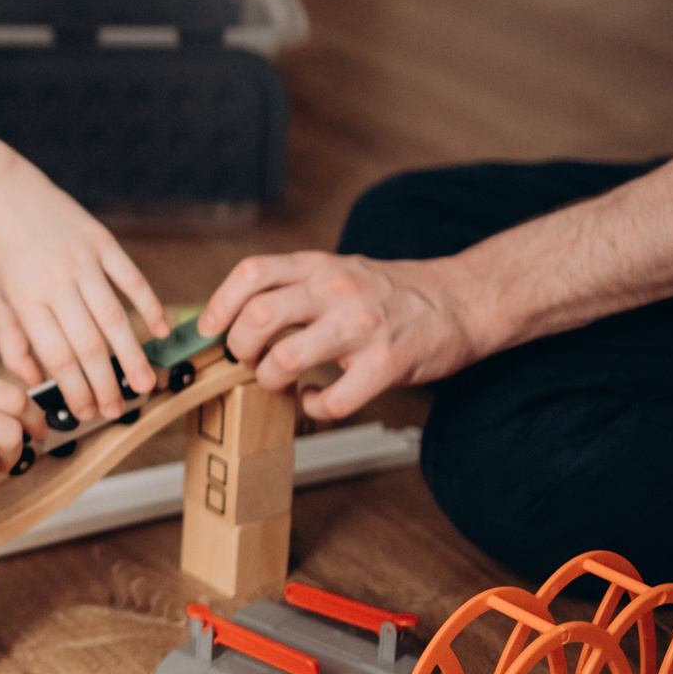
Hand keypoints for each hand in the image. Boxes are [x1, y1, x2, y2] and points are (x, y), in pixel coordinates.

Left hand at [0, 157, 167, 421]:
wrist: (2, 193)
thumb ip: (13, 344)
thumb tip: (35, 384)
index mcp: (25, 300)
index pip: (56, 358)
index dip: (75, 390)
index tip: (86, 414)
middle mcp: (55, 282)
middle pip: (88, 344)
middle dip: (105, 384)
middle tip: (118, 410)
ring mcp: (82, 260)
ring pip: (113, 316)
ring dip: (132, 354)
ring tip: (145, 384)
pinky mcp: (101, 241)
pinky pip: (131, 277)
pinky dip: (149, 304)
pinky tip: (161, 330)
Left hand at [201, 251, 484, 418]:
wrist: (463, 300)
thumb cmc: (392, 293)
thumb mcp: (339, 271)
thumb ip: (295, 288)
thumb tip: (238, 317)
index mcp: (319, 267)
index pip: (251, 274)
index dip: (219, 304)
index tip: (209, 330)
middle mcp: (337, 291)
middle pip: (259, 317)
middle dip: (239, 348)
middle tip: (245, 360)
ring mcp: (362, 327)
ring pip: (287, 358)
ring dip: (270, 379)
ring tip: (278, 381)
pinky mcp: (387, 363)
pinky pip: (335, 398)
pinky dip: (316, 406)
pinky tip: (318, 399)